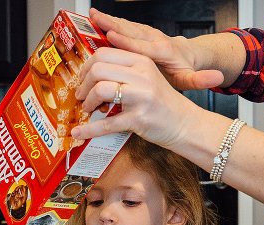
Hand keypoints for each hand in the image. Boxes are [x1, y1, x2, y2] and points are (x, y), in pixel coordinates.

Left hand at [72, 43, 196, 147]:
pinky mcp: (139, 119)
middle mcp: (142, 75)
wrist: (186, 124)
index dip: (87, 67)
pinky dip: (89, 130)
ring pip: (101, 90)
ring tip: (87, 109)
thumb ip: (124, 71)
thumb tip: (91, 73)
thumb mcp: (147, 78)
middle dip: (84, 85)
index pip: (104, 53)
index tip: (83, 79)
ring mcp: (141, 97)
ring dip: (87, 102)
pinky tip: (78, 132)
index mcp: (141, 61)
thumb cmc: (163, 103)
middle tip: (81, 96)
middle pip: (98, 70)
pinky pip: (107, 123)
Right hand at [87, 8, 223, 91]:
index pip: (143, 48)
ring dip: (108, 20)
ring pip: (126, 25)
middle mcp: (154, 39)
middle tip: (96, 19)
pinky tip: (95, 18)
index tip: (112, 37)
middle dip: (112, 25)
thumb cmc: (184, 70)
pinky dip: (110, 21)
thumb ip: (201, 80)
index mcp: (163, 52)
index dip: (127, 43)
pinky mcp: (141, 32)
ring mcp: (147, 33)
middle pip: (131, 31)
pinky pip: (124, 25)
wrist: (189, 55)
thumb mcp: (192, 80)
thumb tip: (217, 77)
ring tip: (92, 15)